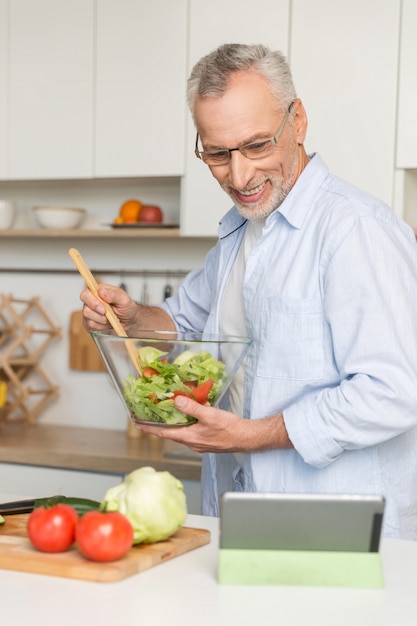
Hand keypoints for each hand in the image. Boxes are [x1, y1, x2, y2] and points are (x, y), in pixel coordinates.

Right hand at [80, 283, 137, 331]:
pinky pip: (92, 327)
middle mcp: (91, 301)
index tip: (103, 308)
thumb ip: (113, 294)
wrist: (129, 319)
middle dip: (98, 314)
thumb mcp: (124, 299)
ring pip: (89, 319)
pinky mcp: (89, 323)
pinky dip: (102, 326)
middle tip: (108, 314)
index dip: (92, 302)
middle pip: (85, 309)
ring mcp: (89, 312)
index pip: (85, 294)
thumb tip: (102, 291)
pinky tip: (108, 322)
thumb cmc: (126, 307)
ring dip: (103, 320)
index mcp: (97, 291)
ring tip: (111, 317)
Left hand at [137, 395, 292, 453]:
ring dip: (178, 422)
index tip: (137, 424)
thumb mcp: (209, 414)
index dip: (149, 429)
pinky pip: (193, 431)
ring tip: (175, 409)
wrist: (246, 438)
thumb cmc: (229, 428)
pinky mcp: (206, 441)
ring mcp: (199, 443)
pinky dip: (190, 422)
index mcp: (189, 437)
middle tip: (154, 413)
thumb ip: (192, 408)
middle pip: (172, 432)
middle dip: (163, 423)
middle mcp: (191, 443)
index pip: (164, 434)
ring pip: (183, 431)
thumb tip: (176, 402)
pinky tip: (196, 413)